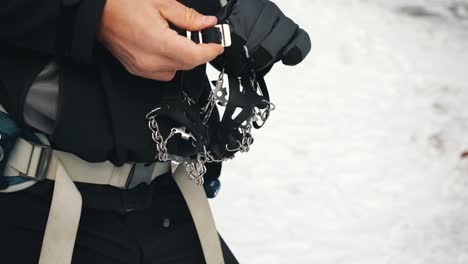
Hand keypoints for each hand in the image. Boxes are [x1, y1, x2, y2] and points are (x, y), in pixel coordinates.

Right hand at [98, 0, 223, 80]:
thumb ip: (187, 17)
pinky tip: (167, 47)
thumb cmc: (120, 4)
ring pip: (177, 71)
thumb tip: (207, 23)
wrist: (95, 12)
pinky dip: (171, 63)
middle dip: (200, 53)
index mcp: (158, 43)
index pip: (195, 57)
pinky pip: (163, 73)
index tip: (218, 45)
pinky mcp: (137, 70)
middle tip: (203, 38)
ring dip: (185, 58)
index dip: (211, 51)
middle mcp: (150, 61)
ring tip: (181, 40)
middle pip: (188, 65)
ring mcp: (143, 68)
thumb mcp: (160, 2)